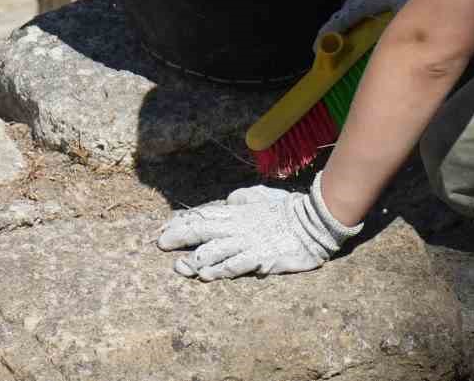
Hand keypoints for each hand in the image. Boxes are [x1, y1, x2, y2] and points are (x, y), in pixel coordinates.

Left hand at [157, 172, 361, 280]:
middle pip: (202, 230)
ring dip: (194, 259)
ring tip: (179, 267)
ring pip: (213, 251)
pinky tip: (206, 275)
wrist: (314, 223)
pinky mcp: (259, 258)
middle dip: (179, 236)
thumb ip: (244, 198)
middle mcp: (238, 227)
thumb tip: (229, 200)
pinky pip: (234, 265)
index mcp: (237, 212)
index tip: (163, 228)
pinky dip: (219, 270)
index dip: (182, 221)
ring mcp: (247, 243)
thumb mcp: (264, 197)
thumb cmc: (288, 209)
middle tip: (160, 243)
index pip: (204, 215)